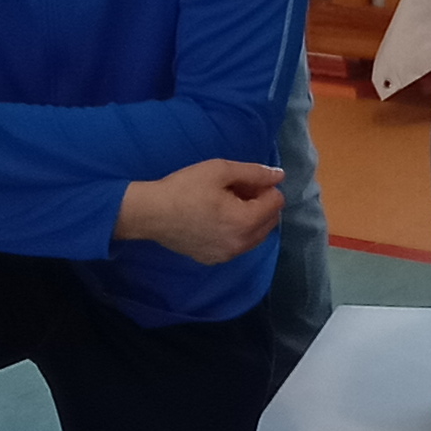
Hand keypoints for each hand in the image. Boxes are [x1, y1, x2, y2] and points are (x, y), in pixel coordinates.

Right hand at [117, 158, 288, 264]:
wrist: (151, 213)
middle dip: (260, 203)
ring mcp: (227, 256)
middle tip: (235, 190)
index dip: (264, 187)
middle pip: (270, 221)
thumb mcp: (220, 170)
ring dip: (250, 218)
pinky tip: (216, 219)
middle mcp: (241, 244)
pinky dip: (236, 232)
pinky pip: (238, 245)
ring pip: (256, 235)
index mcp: (245, 222)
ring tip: (226, 203)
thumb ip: (255, 173)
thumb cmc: (185, 188)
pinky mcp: (214, 260)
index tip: (243, 181)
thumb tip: (279, 176)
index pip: (276, 202)